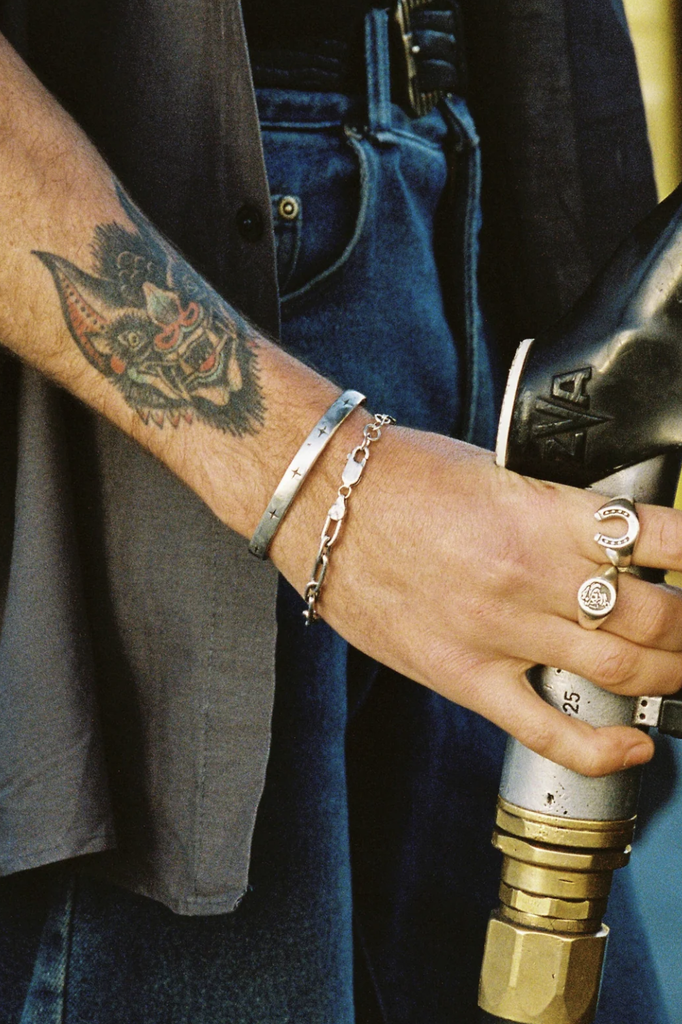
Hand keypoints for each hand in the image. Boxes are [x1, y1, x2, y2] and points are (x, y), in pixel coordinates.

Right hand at [273, 424, 681, 776]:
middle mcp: (532, 575)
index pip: (662, 539)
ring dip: (669, 678)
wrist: (321, 500)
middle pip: (656, 618)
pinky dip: (601, 750)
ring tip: (680, 674)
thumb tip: (608, 539)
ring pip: (619, 674)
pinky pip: (545, 730)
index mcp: (545, 514)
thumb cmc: (400, 475)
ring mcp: (498, 632)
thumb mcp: (495, 470)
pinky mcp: (462, 674)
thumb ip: (555, 510)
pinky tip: (633, 748)